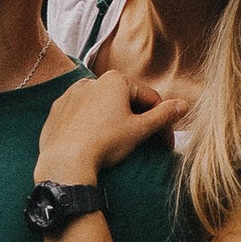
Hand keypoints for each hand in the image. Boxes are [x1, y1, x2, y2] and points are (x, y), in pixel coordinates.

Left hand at [35, 69, 188, 188]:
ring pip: (102, 108)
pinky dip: (90, 126)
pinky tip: (93, 143)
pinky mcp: (57, 111)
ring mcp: (71, 94)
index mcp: (115, 80)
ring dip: (113, 122)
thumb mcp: (140, 129)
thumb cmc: (105, 143)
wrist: (65, 162)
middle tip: (144, 145)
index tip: (165, 144)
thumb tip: (183, 105)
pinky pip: (80, 116)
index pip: (149, 99)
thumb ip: (163, 115)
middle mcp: (91, 81)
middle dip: (137, 121)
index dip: (162, 122)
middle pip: (125, 101)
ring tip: (116, 144)